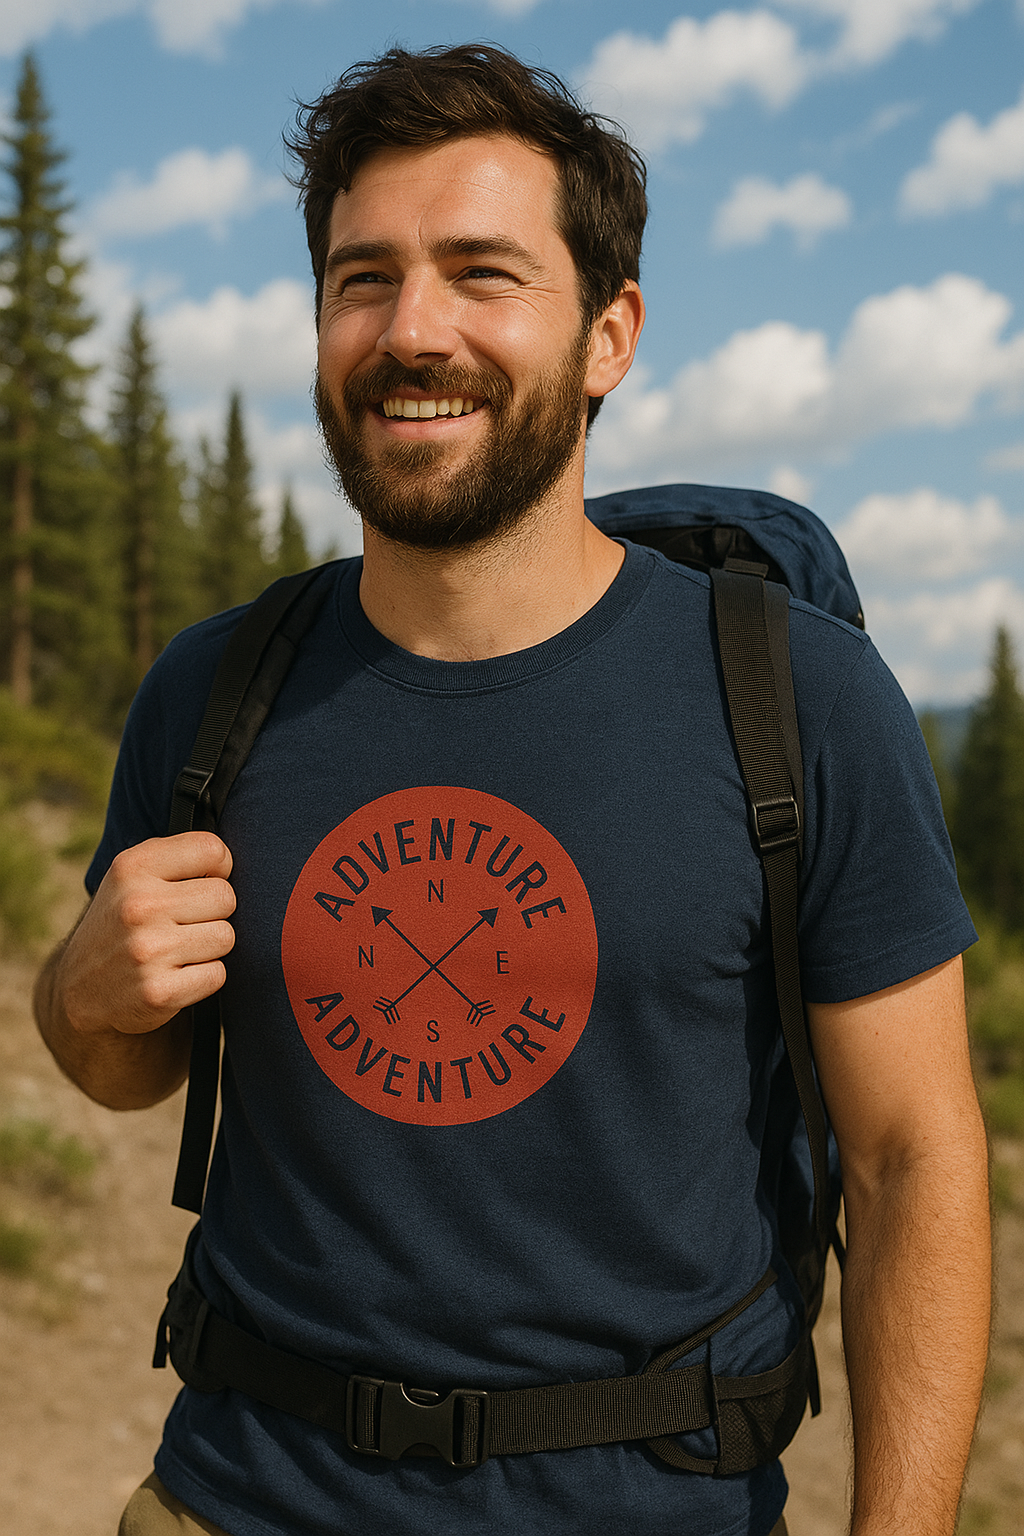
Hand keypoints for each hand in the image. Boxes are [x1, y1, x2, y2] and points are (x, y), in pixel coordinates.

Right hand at [57, 832, 235, 1039]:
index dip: (218, 868)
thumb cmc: (123, 923)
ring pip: (226, 937)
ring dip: (210, 946)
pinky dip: (204, 978)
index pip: (211, 850)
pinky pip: (217, 975)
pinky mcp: (159, 992)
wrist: (79, 989)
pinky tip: (176, 975)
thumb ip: (178, 855)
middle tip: (185, 923)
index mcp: (131, 868)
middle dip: (214, 912)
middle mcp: (138, 905)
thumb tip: (229, 860)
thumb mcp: (131, 876)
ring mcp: (148, 950)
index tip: (201, 882)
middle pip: (226, 897)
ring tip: (179, 949)